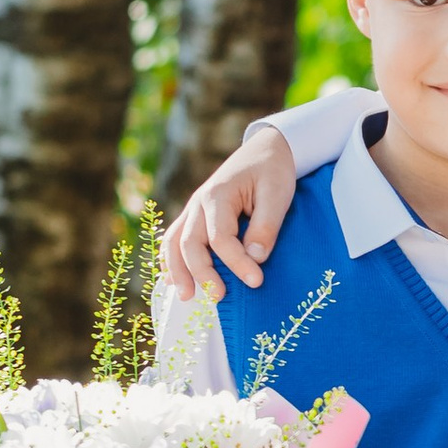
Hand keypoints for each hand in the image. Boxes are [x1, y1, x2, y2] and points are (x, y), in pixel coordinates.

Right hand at [161, 126, 299, 304]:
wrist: (265, 150)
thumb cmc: (273, 172)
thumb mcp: (277, 195)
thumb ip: (266, 226)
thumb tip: (255, 257)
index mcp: (218, 195)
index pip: (220, 238)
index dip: (236, 262)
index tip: (256, 281)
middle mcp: (199, 203)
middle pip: (190, 243)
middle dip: (202, 273)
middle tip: (220, 297)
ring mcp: (193, 209)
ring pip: (174, 242)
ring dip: (178, 271)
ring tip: (187, 297)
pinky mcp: (195, 216)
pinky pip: (174, 238)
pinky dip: (170, 260)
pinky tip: (172, 280)